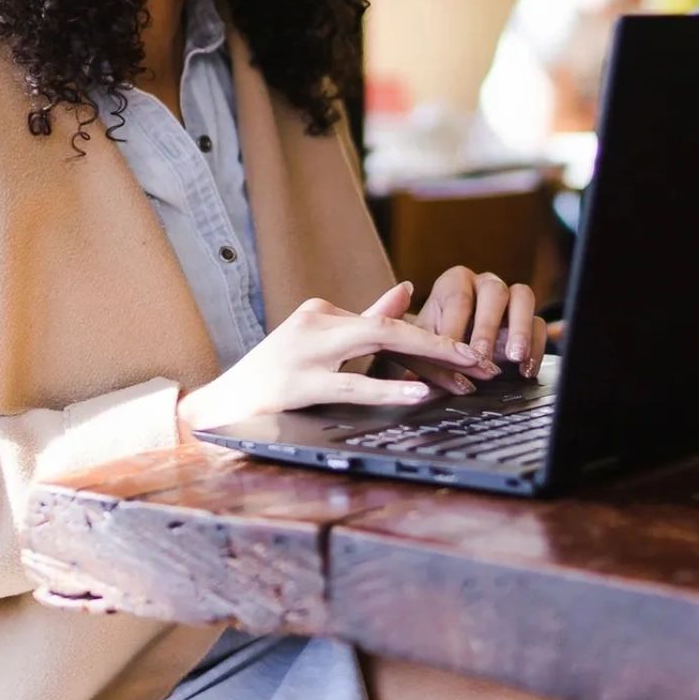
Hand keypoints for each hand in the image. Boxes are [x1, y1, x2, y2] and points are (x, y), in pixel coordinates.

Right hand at [176, 282, 483, 434]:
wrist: (216, 409)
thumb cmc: (271, 379)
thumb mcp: (319, 345)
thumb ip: (363, 318)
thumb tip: (406, 290)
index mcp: (322, 312)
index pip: (388, 324)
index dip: (432, 341)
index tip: (470, 355)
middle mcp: (315, 322)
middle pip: (389, 326)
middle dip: (441, 342)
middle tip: (482, 360)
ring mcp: (304, 351)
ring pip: (376, 341)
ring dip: (428, 355)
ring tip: (465, 369)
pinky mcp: (296, 383)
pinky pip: (351, 383)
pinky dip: (388, 385)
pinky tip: (419, 392)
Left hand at [402, 265, 547, 382]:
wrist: (453, 350)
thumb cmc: (432, 343)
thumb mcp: (418, 347)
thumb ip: (419, 359)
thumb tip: (415, 381)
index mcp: (454, 283)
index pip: (457, 297)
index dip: (455, 325)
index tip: (451, 351)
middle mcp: (484, 284)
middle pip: (493, 292)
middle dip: (487, 326)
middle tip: (482, 357)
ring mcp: (511, 298)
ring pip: (523, 297)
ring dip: (519, 328)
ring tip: (514, 358)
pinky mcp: (529, 319)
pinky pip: (539, 324)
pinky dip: (536, 346)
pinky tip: (526, 370)